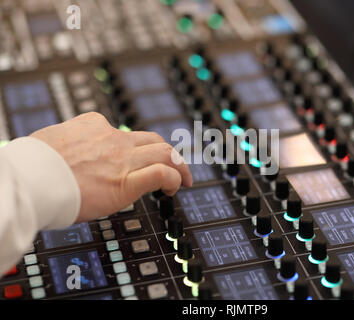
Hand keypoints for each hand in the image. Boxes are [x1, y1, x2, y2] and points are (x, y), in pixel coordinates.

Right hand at [31, 112, 191, 222]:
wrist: (28, 179)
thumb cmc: (31, 165)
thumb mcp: (50, 142)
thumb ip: (68, 145)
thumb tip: (68, 155)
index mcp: (91, 126)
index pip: (122, 133)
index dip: (135, 148)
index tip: (136, 161)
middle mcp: (110, 139)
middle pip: (152, 139)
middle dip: (168, 152)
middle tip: (175, 166)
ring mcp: (121, 158)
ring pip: (164, 151)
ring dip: (180, 165)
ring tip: (184, 179)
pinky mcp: (127, 180)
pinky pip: (162, 173)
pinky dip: (174, 178)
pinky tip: (174, 188)